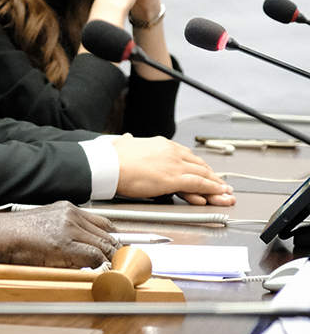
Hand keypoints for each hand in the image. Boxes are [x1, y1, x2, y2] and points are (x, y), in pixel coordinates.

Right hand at [0, 202, 120, 268]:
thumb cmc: (14, 235)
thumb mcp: (43, 224)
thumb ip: (63, 230)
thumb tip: (78, 249)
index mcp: (66, 209)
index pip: (101, 223)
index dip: (111, 239)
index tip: (114, 250)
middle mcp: (71, 215)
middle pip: (107, 234)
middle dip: (114, 251)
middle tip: (118, 264)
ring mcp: (70, 228)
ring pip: (104, 246)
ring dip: (108, 260)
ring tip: (111, 271)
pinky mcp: (67, 244)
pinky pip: (95, 256)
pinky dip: (100, 266)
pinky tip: (97, 272)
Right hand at [112, 135, 235, 204]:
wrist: (108, 164)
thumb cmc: (112, 158)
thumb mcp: (122, 145)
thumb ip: (127, 143)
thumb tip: (125, 139)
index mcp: (161, 144)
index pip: (187, 156)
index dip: (198, 166)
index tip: (205, 173)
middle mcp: (172, 152)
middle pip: (199, 165)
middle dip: (213, 177)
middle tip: (222, 185)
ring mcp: (175, 165)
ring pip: (203, 174)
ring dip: (216, 185)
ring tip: (225, 193)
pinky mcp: (174, 178)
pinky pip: (199, 184)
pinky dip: (211, 190)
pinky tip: (218, 194)